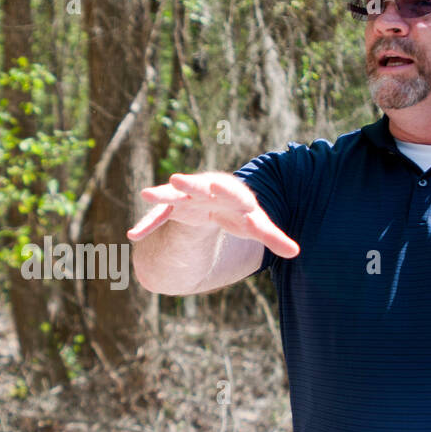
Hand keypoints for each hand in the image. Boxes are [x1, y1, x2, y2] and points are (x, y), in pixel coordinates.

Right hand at [126, 172, 299, 257]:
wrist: (219, 197)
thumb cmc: (238, 212)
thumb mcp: (256, 225)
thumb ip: (273, 237)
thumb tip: (295, 252)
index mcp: (230, 192)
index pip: (234, 194)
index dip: (236, 198)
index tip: (242, 204)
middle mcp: (206, 190)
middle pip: (198, 185)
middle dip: (191, 183)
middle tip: (179, 179)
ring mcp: (186, 198)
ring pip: (173, 194)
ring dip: (162, 194)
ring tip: (147, 193)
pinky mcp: (172, 208)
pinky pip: (158, 217)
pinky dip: (148, 225)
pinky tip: (134, 236)